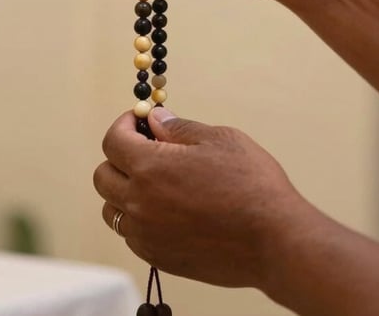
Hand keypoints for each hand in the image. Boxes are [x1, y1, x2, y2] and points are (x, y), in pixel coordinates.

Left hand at [93, 107, 303, 289]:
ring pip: (113, 210)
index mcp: (150, 168)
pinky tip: (168, 211)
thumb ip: (178, 128)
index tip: (138, 121)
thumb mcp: (220, 140)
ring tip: (157, 184)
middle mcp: (139, 203)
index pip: (112, 141)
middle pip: (103, 177)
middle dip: (119, 157)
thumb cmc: (252, 185)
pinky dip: (140, 220)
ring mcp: (147, 235)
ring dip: (125, 192)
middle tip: (147, 150)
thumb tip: (154, 120)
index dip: (123, 125)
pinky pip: (132, 236)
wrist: (275, 240)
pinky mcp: (159, 258)